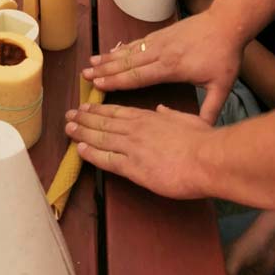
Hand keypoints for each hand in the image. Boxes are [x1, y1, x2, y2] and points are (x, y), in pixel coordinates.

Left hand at [64, 102, 211, 198]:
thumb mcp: (186, 119)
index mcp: (148, 117)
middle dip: (84, 119)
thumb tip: (162, 109)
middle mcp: (136, 129)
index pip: (117, 112)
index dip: (99, 110)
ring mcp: (133, 147)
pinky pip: (107, 160)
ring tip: (68, 129)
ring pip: (100, 138)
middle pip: (103, 123)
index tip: (85, 107)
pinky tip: (79, 150)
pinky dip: (91, 154)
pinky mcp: (134, 168)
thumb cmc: (201, 140)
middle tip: (69, 116)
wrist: (207, 159)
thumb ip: (170, 114)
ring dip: (82, 133)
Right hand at [82, 8, 243, 122]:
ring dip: (109, 58)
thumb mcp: (222, 86)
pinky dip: (121, 48)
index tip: (98, 85)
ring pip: (129, 52)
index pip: (138, 76)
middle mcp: (160, 53)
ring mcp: (159, 41)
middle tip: (85, 75)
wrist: (227, 23)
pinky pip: (136, 43)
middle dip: (105, 70)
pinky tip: (111, 51)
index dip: (117, 81)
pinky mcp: (161, 34)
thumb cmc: (224, 56)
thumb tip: (202, 132)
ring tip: (90, 63)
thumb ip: (210, 110)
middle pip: (127, 63)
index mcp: (171, 68)